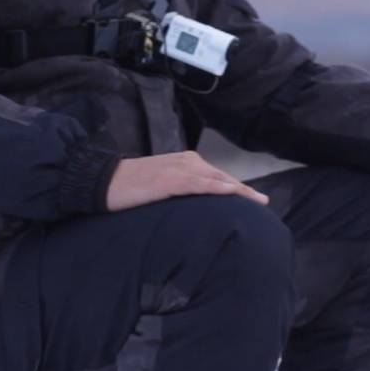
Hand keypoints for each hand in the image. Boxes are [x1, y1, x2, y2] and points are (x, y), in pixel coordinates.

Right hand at [105, 151, 269, 210]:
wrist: (104, 181)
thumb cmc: (130, 187)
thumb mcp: (161, 187)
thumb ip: (180, 191)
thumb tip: (196, 208)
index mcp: (185, 162)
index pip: (217, 176)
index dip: (236, 188)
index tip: (254, 199)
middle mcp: (187, 161)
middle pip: (222, 177)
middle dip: (244, 190)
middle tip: (264, 202)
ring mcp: (180, 169)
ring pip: (217, 180)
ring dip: (239, 190)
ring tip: (258, 202)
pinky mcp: (171, 180)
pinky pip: (201, 184)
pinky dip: (218, 188)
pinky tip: (234, 193)